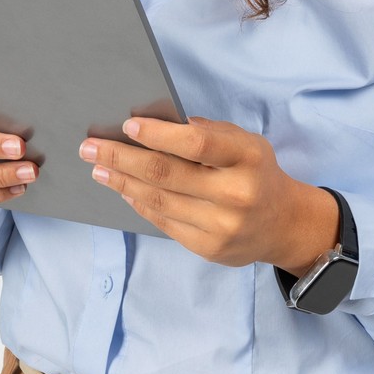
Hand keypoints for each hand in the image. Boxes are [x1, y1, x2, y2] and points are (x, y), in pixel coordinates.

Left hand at [79, 115, 336, 269]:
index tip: (127, 125)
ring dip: (122, 182)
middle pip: (167, 174)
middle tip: (90, 147)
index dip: (159, 135)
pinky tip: (123, 189)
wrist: (283, 224)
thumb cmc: (256, 172)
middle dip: (122, 158)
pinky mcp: (209, 249)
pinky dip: (139, 203)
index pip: (196, 144)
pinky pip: (164, 222)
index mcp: (247, 158)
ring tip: (98, 168)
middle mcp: (236, 194)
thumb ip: (207, 133)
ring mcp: (222, 226)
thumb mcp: (245, 143)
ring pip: (159, 201)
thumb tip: (155, 124)